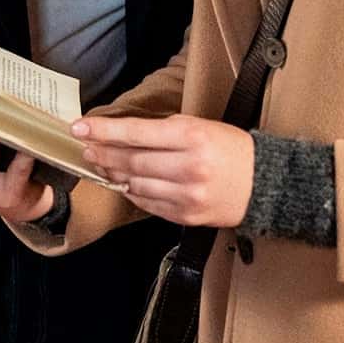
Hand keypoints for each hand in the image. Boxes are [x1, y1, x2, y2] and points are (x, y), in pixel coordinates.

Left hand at [74, 115, 253, 227]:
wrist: (264, 183)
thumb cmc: (231, 149)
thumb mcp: (202, 126)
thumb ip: (165, 130)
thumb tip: (124, 134)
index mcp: (192, 137)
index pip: (137, 132)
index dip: (104, 130)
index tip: (80, 127)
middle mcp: (188, 166)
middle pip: (131, 161)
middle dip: (103, 154)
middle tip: (86, 148)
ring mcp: (187, 195)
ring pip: (136, 185)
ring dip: (114, 175)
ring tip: (103, 166)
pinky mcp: (186, 215)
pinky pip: (149, 204)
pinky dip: (133, 193)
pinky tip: (126, 184)